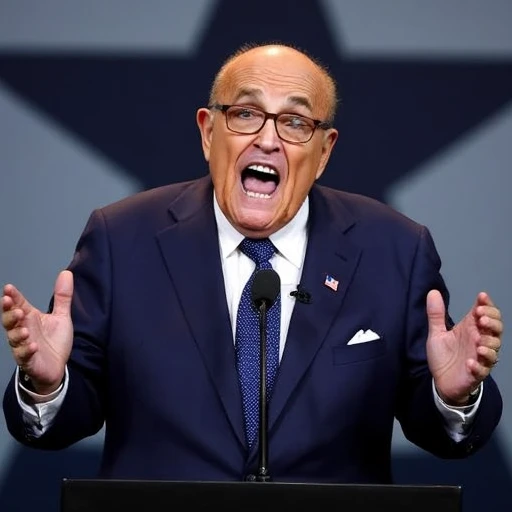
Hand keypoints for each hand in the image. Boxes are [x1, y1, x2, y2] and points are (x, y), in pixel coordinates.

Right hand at [2, 270, 73, 394]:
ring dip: (17, 333)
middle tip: (13, 306)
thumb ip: (63, 297)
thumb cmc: (55, 341)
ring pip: (14, 338)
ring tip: (24, 329)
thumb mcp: (61, 316)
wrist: (58, 367)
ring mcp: (23, 346)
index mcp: (29, 318)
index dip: (13, 297)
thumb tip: (66, 273)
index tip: (9, 288)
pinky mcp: (29, 360)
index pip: (18, 304)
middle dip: (9, 313)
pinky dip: (27, 350)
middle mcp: (23, 330)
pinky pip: (24, 356)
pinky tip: (32, 345)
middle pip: (10, 320)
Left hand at [426, 290, 502, 405]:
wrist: (441, 381)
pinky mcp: (476, 374)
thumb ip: (436, 314)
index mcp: (470, 329)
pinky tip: (470, 362)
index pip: (485, 314)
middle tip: (481, 317)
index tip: (482, 296)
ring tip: (478, 341)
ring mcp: (480, 358)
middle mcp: (479, 341)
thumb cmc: (444, 356)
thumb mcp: (436, 333)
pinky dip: (478, 366)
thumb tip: (432, 292)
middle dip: (492, 321)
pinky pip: (482, 370)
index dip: (487, 305)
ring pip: (494, 349)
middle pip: (496, 329)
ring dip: (488, 344)